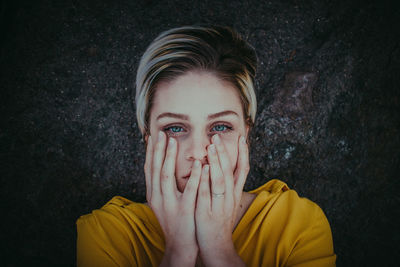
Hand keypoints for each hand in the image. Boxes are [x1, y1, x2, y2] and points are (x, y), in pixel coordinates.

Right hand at [145, 131, 200, 265]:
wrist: (180, 246)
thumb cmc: (174, 221)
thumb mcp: (163, 203)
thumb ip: (162, 186)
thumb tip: (162, 167)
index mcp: (153, 194)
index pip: (149, 169)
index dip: (150, 152)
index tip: (152, 136)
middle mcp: (157, 197)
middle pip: (155, 169)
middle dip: (158, 149)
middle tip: (161, 133)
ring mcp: (170, 204)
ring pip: (166, 177)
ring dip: (169, 157)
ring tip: (173, 141)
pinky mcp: (184, 211)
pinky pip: (189, 191)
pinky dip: (194, 176)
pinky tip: (199, 164)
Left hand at [195, 134, 248, 265]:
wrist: (217, 246)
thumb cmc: (219, 220)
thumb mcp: (227, 201)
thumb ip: (226, 184)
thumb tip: (222, 165)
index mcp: (235, 193)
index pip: (243, 170)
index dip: (244, 153)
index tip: (241, 137)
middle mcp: (230, 197)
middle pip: (230, 172)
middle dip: (224, 153)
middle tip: (217, 136)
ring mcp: (220, 205)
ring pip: (220, 181)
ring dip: (216, 162)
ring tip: (211, 147)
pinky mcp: (208, 213)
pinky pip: (207, 195)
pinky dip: (206, 181)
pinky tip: (202, 168)